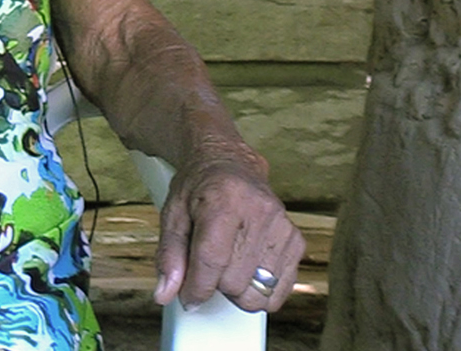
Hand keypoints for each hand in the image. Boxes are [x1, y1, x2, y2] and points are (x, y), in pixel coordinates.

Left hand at [152, 145, 304, 313]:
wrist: (231, 163)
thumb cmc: (199, 188)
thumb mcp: (173, 213)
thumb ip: (169, 255)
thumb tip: (165, 294)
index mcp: (224, 201)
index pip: (211, 261)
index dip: (196, 289)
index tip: (188, 298)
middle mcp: (258, 212)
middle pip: (234, 282)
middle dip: (215, 285)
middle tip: (208, 266)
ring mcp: (281, 226)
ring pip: (258, 292)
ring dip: (238, 291)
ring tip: (228, 267)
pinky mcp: (295, 240)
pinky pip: (282, 289)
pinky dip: (262, 291)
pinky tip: (248, 273)